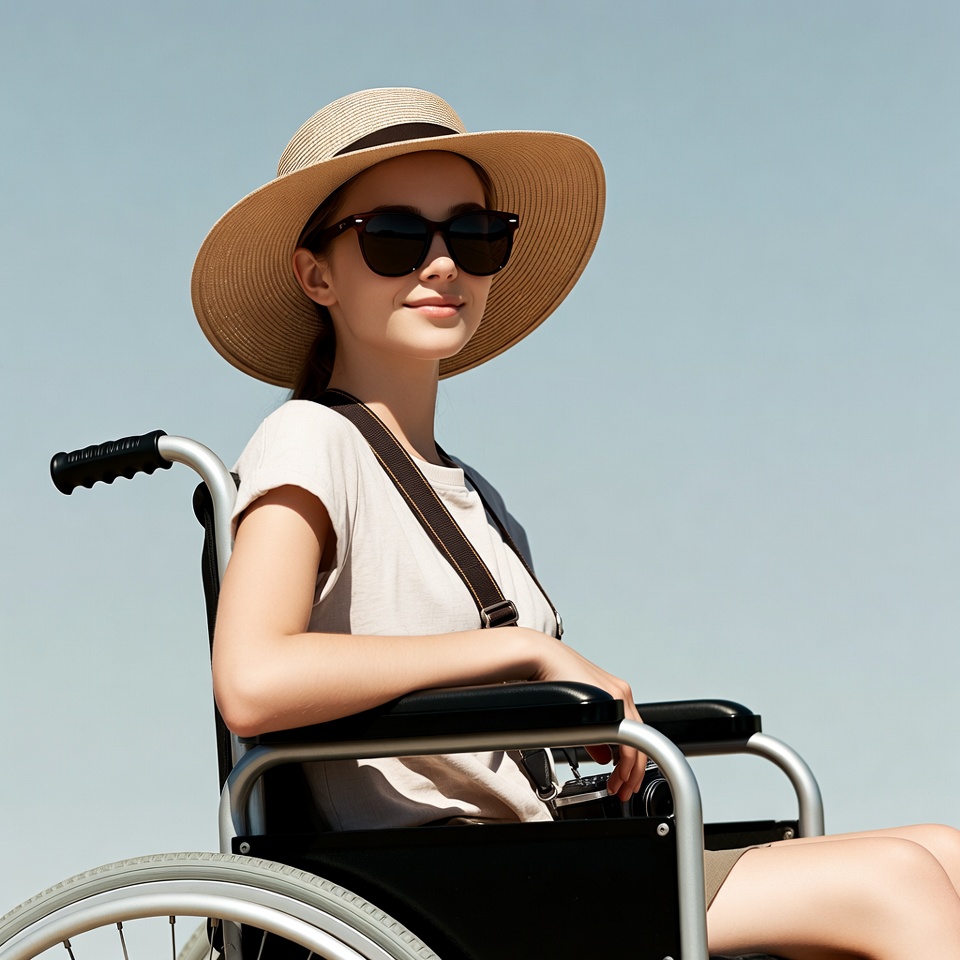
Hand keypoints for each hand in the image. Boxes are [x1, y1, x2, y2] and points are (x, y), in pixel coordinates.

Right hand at [525, 631, 646, 802]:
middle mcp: (621, 694)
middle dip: (635, 771)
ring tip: (621, 785)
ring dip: (631, 769)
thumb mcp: (578, 713)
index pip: (635, 734)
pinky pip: (627, 735)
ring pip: (638, 739)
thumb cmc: (552, 680)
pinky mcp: (611, 697)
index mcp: (616, 696)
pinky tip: (617, 771)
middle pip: (642, 739)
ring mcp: (618, 694)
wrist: (540, 658)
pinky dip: (626, 759)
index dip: (633, 762)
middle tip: (626, 789)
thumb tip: (603, 758)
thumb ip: (593, 736)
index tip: (625, 780)